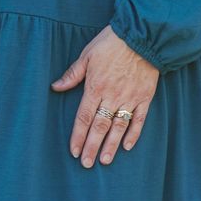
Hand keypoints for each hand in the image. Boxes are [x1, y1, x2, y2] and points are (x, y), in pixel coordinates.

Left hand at [53, 25, 158, 167]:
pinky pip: (139, 120)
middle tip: (86, 164)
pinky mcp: (145, 97)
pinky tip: (128, 147)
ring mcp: (130, 98)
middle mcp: (112, 96)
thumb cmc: (111, 43)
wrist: (142, 36)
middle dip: (92, 146)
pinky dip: (134, 134)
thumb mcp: (87, 55)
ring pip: (118, 127)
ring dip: (111, 145)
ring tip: (104, 161)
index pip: (83, 117)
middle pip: (99, 127)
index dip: (78, 136)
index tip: (74, 151)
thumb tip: (55, 87)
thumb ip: (72, 74)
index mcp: (95, 87)